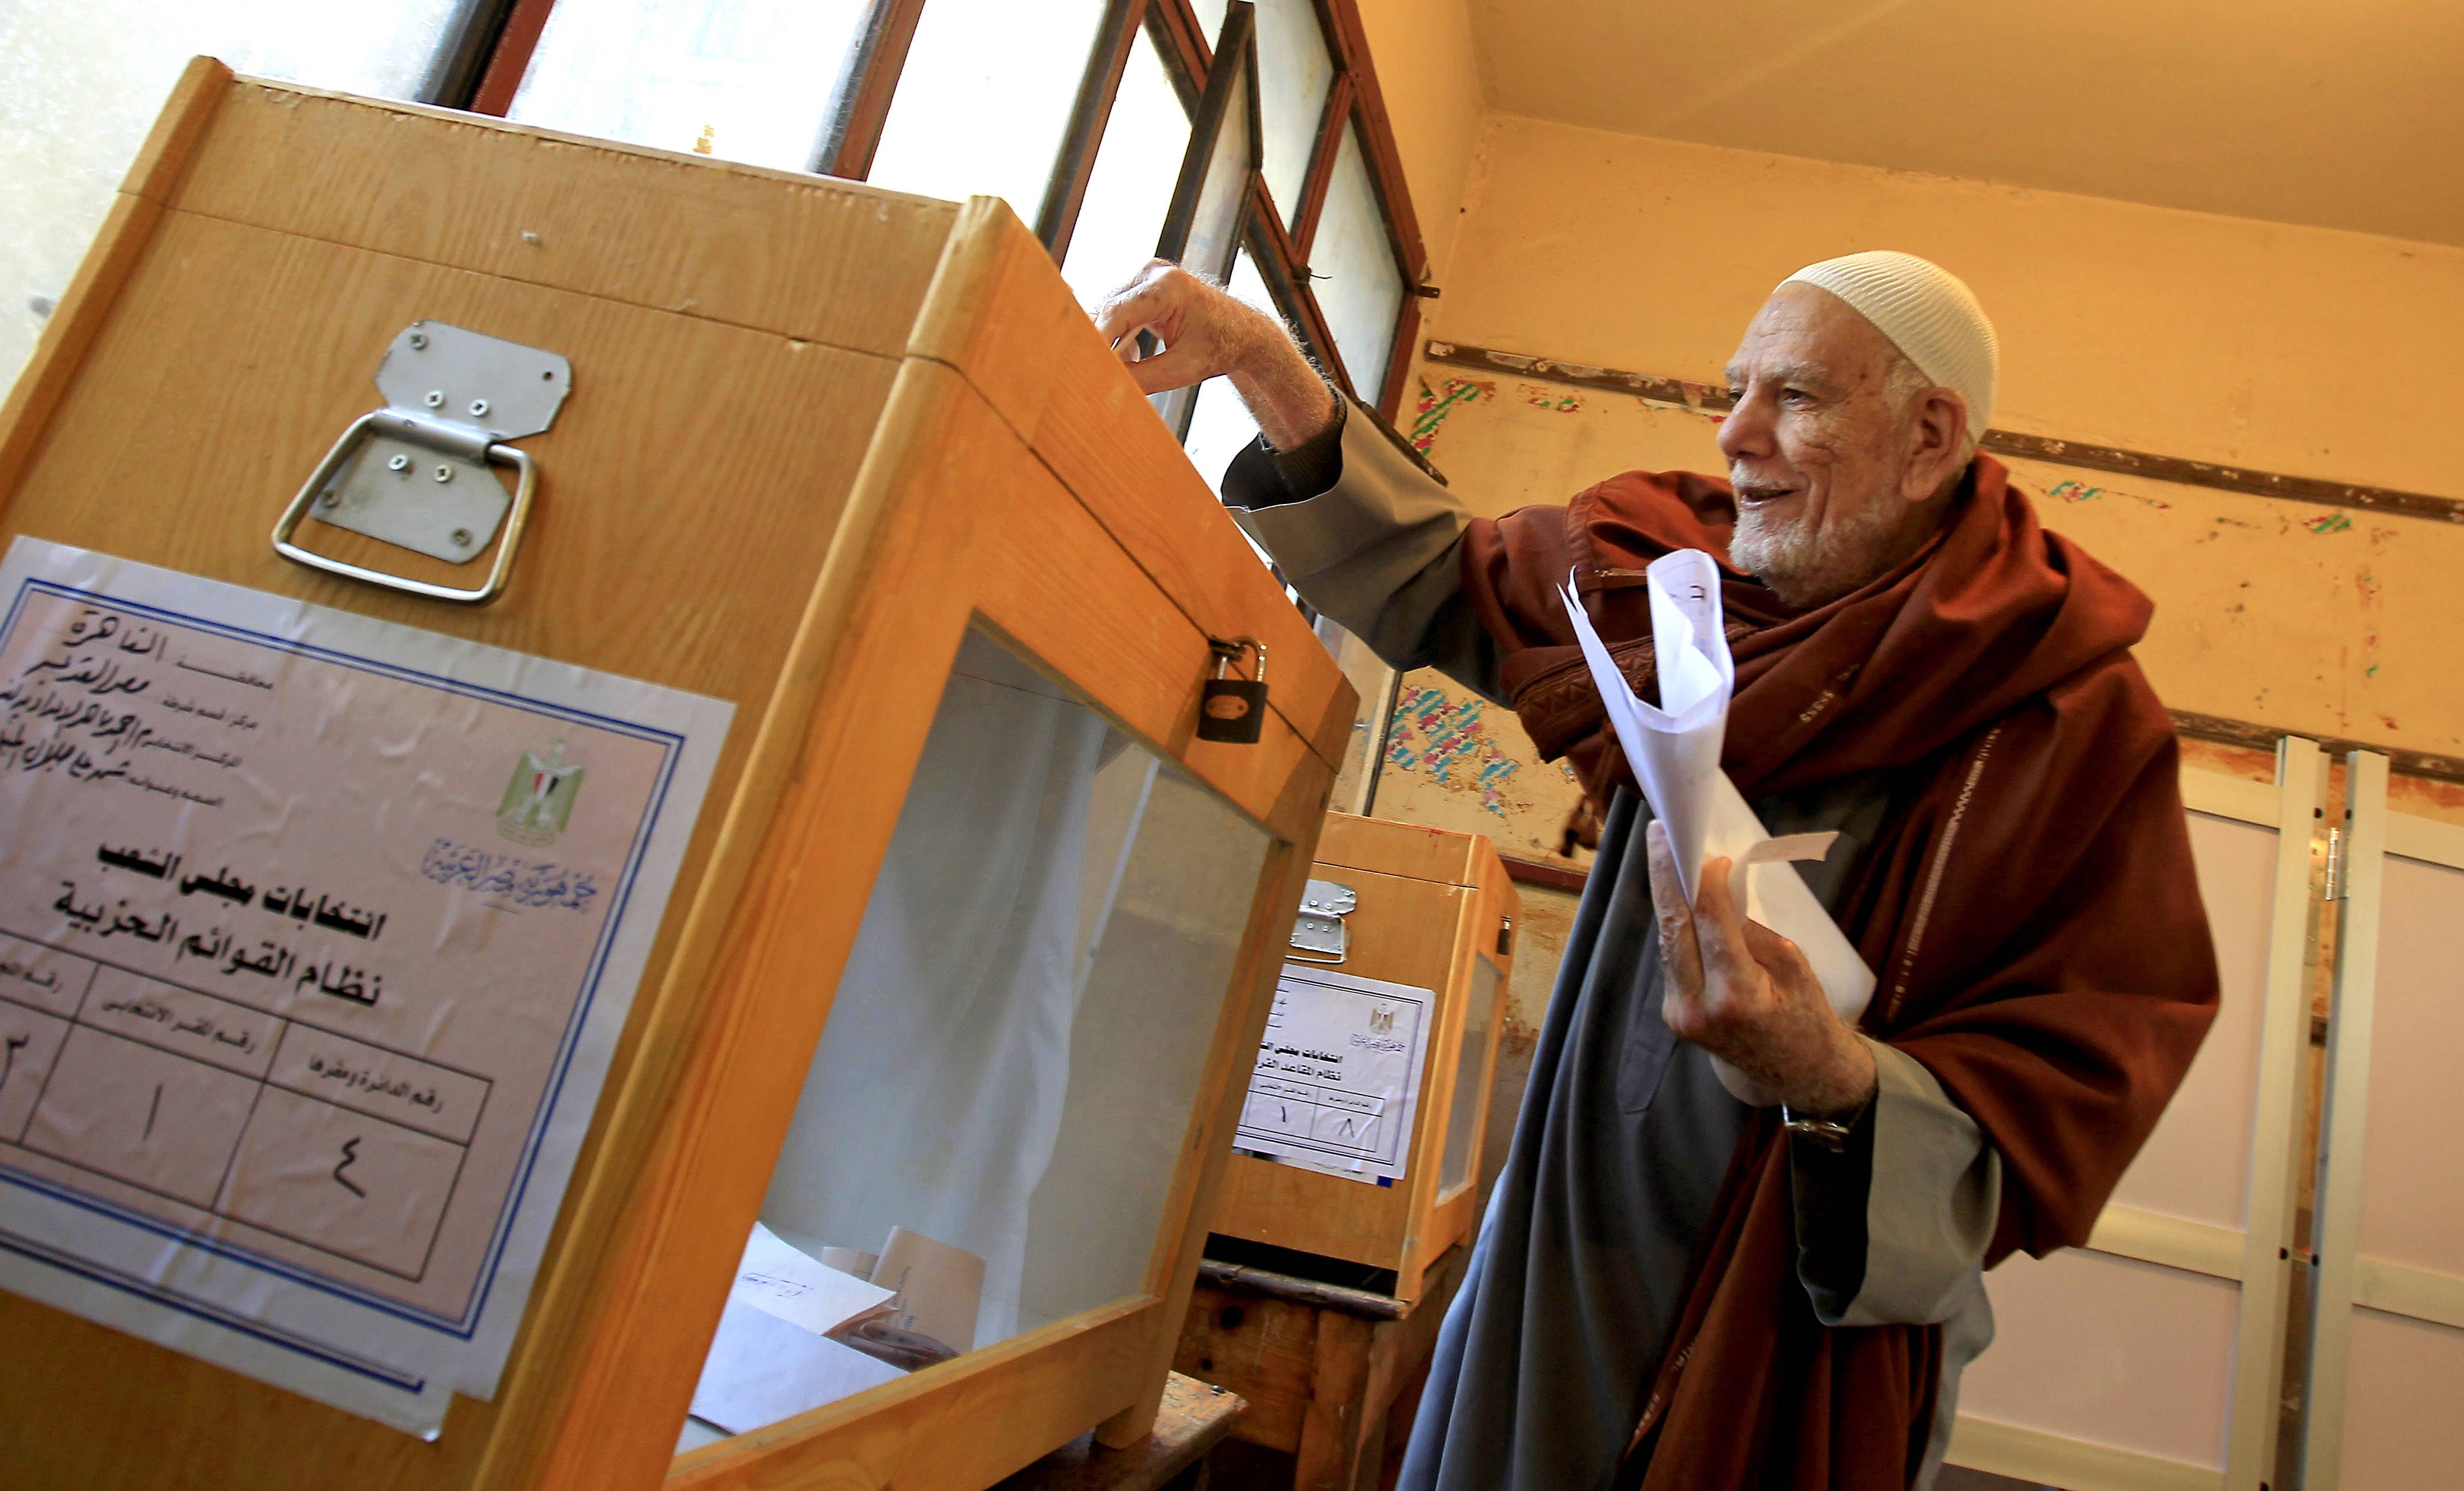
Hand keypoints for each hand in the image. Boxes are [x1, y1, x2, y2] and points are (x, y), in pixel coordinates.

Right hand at [1092, 260, 1335, 448]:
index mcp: (1168, 286)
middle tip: (1096, 374)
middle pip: (1109, 309)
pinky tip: (1134, 355)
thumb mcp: (1181, 370)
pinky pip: (1118, 311)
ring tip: (1131, 364)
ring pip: (1109, 311)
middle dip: (1101, 343)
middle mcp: (1154, 273)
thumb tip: (1106, 387)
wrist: (1243, 334)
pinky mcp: (1144, 285)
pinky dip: (1119, 336)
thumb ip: (1142, 378)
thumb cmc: (1220, 349)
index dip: (1096, 339)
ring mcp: (1148, 276)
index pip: (1117, 312)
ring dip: (1110, 341)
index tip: (1083, 364)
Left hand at [1645, 820, 1877, 1113]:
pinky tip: (1677, 896)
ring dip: (1666, 897)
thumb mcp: (1795, 967)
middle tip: (1659, 833)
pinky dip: (1677, 925)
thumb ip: (1753, 931)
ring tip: (1664, 853)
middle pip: (1674, 928)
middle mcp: (1699, 1007)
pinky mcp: (1673, 1014)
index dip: (1705, 882)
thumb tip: (1719, 892)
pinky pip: (1672, 959)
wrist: (1799, 1075)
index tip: (1707, 852)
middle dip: (1664, 876)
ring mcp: (1680, 1014)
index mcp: (1737, 997)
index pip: (1711, 925)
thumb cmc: (1808, 1018)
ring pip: (1667, 942)